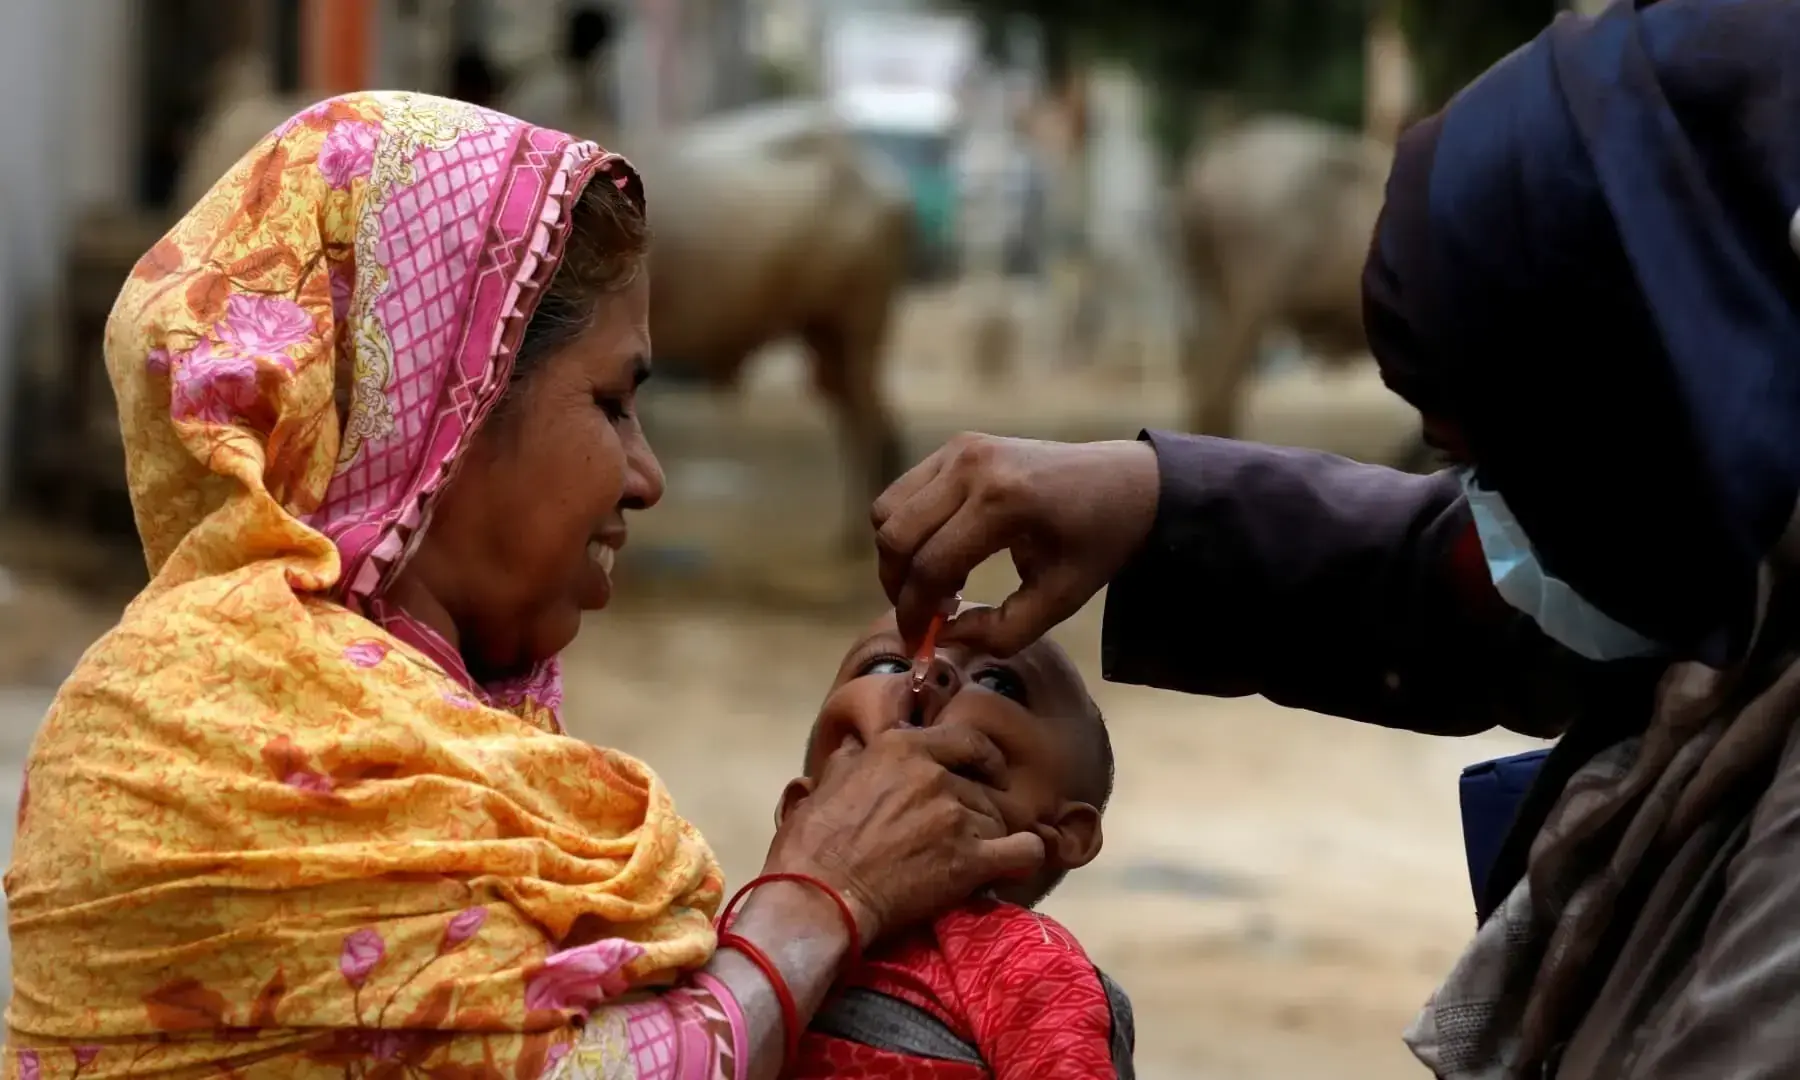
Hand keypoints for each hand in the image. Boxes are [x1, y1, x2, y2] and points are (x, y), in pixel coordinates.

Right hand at [763, 725, 1044, 943]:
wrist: (819, 897)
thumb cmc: (812, 843)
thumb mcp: (826, 783)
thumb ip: (852, 761)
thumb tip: (856, 748)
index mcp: (902, 748)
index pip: (968, 740)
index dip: (985, 758)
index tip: (989, 773)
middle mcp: (935, 774)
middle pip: (984, 788)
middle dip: (979, 810)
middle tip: (966, 834)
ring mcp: (955, 816)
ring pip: (1000, 820)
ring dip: (991, 838)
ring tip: (972, 860)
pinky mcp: (969, 860)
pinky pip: (1024, 850)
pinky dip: (1025, 857)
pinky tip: (1016, 865)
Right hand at [872, 433, 1160, 655]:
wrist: (1125, 483)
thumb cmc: (1096, 544)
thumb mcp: (1060, 600)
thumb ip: (1000, 632)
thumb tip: (944, 636)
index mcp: (1004, 502)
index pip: (931, 566)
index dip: (916, 614)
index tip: (920, 644)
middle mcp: (972, 466)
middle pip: (896, 536)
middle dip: (898, 586)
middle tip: (922, 618)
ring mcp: (960, 448)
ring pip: (887, 511)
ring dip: (898, 556)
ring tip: (936, 585)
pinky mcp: (956, 445)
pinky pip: (903, 492)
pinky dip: (907, 529)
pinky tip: (943, 554)